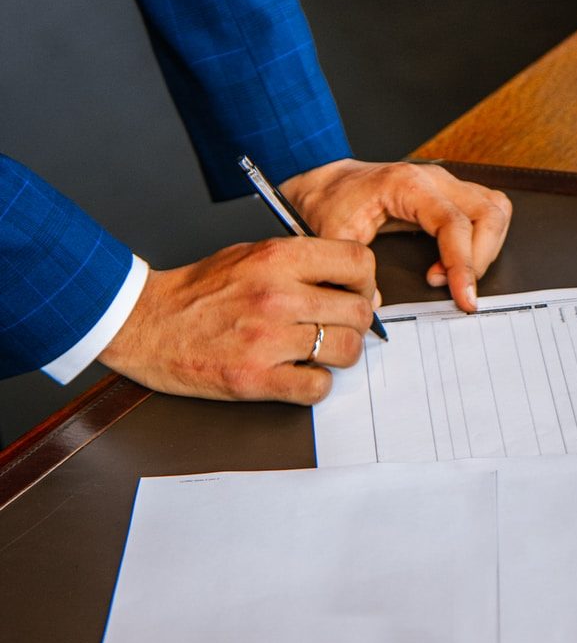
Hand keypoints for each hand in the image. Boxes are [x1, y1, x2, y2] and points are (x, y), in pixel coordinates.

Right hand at [99, 237, 377, 403]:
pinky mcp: (254, 378)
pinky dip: (316, 384)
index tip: (357, 292)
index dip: (366, 280)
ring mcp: (266, 340)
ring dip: (341, 354)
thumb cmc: (199, 290)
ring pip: (346, 351)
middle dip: (357, 321)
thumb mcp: (251, 254)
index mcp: (277, 258)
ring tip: (319, 351)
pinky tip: (300, 373)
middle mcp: (277, 296)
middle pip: (358, 311)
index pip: (357, 262)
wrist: (144, 322)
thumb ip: (302, 264)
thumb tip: (355, 286)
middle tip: (340, 326)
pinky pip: (317, 387)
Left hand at [280, 159, 511, 311]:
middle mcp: (434, 179)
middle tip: (456, 291)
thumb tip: (376, 304)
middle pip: (488, 213)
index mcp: (407, 185)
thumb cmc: (330, 203)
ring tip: (454, 277)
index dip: (464, 264)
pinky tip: (453, 263)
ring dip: (486, 248)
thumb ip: (352, 270)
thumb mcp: (333, 237)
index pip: (455, 223)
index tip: (464, 297)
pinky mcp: (449, 194)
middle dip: (480, 259)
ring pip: (495, 209)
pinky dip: (482, 240)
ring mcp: (445, 184)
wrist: (326, 184)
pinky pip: (486, 210)